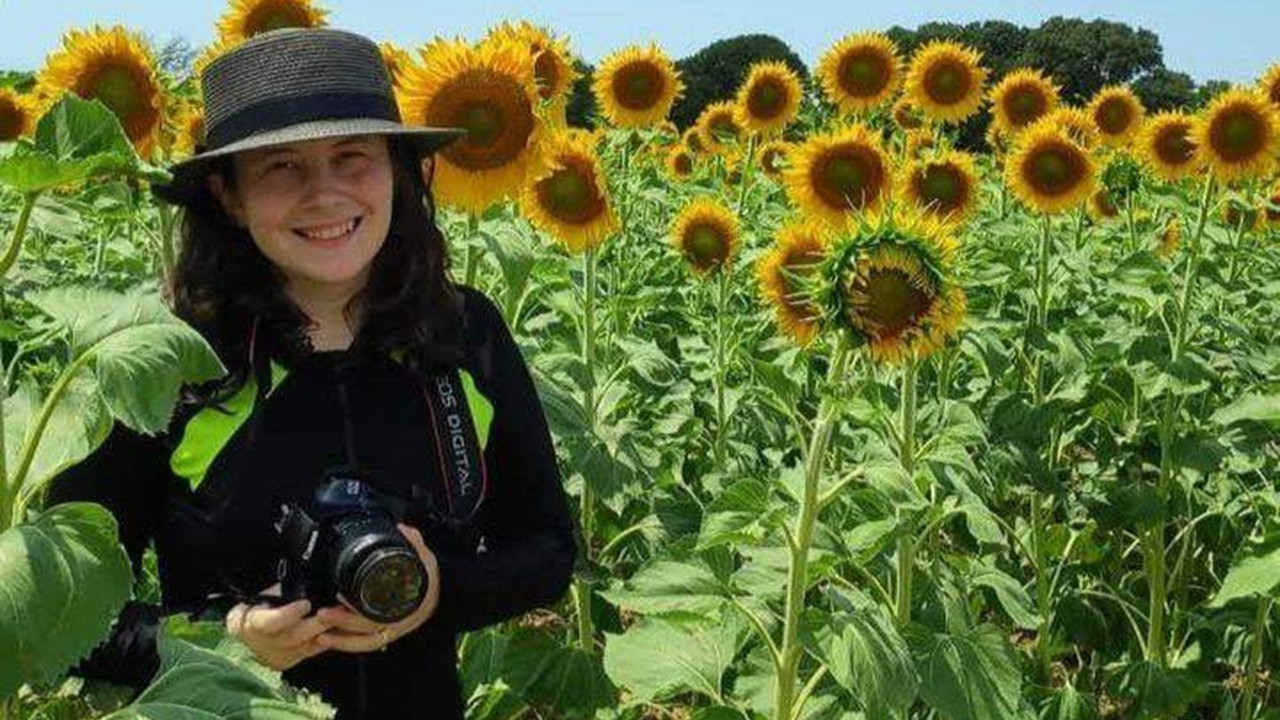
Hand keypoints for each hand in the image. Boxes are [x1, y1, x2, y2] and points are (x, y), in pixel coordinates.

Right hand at [226, 584, 332, 670]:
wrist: (247, 629)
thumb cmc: (259, 604)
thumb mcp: (266, 594)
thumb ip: (283, 592)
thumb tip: (310, 580)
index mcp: (252, 622)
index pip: (270, 622)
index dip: (288, 614)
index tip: (306, 603)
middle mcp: (263, 644)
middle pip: (293, 637)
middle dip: (318, 624)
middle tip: (338, 610)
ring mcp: (276, 656)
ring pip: (306, 647)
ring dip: (328, 632)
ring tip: (346, 617)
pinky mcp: (289, 662)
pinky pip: (312, 652)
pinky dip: (328, 640)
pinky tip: (342, 629)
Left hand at [314, 524, 441, 652]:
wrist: (447, 596)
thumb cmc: (432, 579)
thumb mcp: (426, 559)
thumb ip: (413, 542)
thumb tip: (401, 528)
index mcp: (407, 602)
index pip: (381, 609)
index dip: (359, 607)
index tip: (340, 595)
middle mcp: (400, 621)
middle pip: (369, 628)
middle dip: (344, 622)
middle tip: (323, 613)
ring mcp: (394, 630)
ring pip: (367, 643)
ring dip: (343, 640)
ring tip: (321, 634)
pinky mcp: (389, 636)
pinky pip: (368, 646)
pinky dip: (350, 646)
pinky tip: (333, 641)